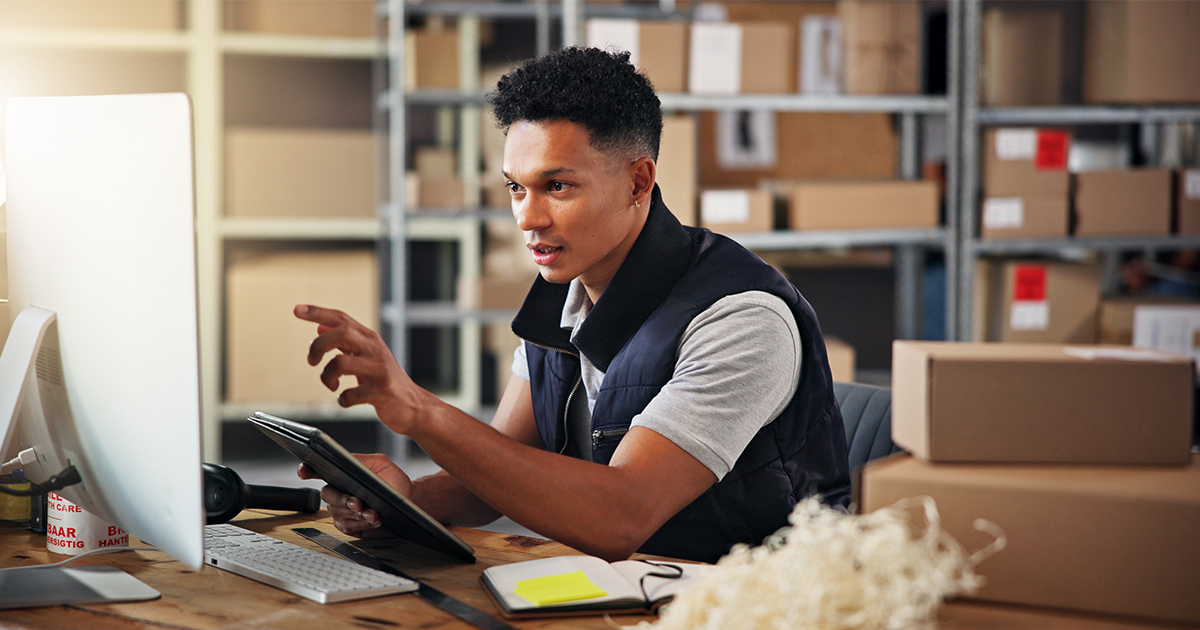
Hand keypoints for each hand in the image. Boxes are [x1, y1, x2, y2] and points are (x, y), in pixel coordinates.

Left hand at [294, 304, 428, 433]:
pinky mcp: (382, 391)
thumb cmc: (386, 381)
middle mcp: (375, 349)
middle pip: (340, 332)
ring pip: (341, 363)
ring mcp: (380, 370)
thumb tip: (320, 326)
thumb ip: (344, 341)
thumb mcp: (366, 355)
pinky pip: (351, 394)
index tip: (296, 310)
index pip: (341, 317)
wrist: (413, 405)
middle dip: (318, 346)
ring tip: (331, 385)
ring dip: (326, 377)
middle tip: (312, 362)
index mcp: (369, 339)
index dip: (317, 312)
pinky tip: (346, 400)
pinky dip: (342, 399)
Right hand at [297, 453, 413, 537]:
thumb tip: (344, 460)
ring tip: (372, 512)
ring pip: (338, 513)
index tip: (304, 471)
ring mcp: (341, 511)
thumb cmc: (393, 481)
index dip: (307, 470)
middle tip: (357, 502)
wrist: (408, 501)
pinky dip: (362, 524)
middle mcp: (338, 493)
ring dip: (356, 514)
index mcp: (341, 475)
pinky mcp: (349, 526)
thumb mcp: (380, 464)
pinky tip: (374, 519)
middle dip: (342, 499)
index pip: (318, 471)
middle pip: (327, 495)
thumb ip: (360, 460)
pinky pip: (348, 527)